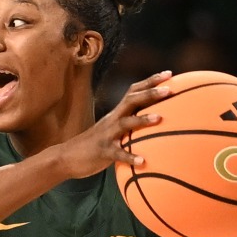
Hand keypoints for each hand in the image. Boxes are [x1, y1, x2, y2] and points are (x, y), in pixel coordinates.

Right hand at [52, 72, 172, 178]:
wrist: (67, 157)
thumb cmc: (95, 145)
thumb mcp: (112, 131)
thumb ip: (129, 126)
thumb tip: (154, 124)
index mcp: (116, 114)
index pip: (134, 92)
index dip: (151, 82)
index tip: (169, 74)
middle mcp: (112, 120)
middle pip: (131, 100)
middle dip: (150, 93)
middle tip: (170, 89)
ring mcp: (107, 135)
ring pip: (125, 123)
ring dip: (142, 120)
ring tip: (160, 118)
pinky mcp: (102, 152)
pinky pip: (118, 153)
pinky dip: (130, 157)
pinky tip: (143, 161)